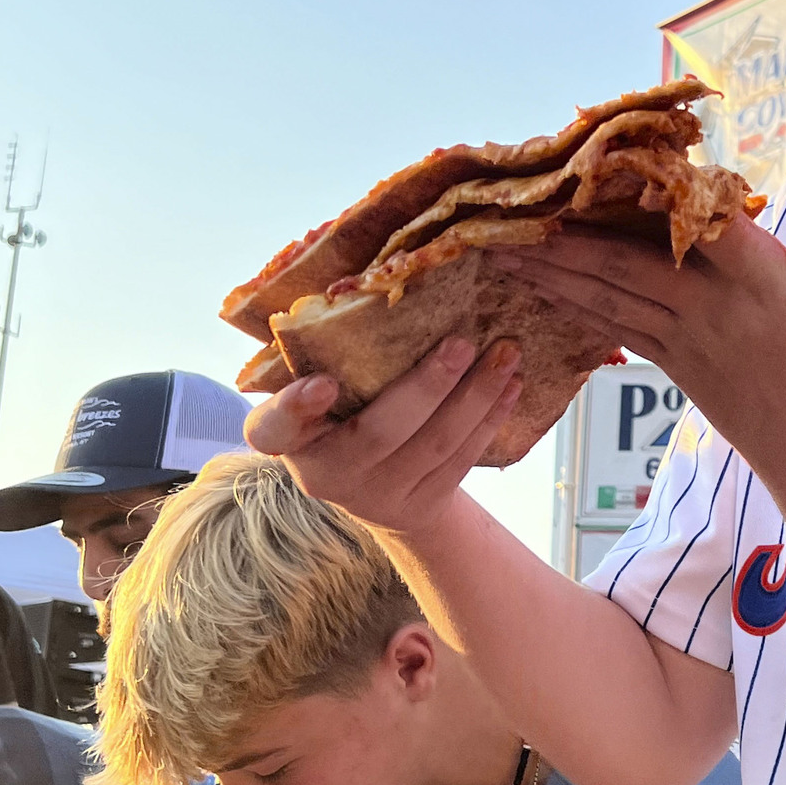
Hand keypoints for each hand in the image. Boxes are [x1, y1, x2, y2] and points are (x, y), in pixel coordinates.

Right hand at [243, 339, 522, 535]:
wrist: (377, 490)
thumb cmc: (341, 416)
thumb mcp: (317, 391)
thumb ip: (328, 353)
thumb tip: (369, 279)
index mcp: (290, 440)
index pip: (274, 429)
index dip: (294, 409)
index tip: (321, 383)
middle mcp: (328, 475)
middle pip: (380, 433)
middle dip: (427, 387)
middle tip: (461, 342)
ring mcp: (377, 496)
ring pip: (434, 445)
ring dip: (475, 397)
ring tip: (505, 353)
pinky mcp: (421, 505)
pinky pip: (461, 460)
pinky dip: (489, 419)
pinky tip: (511, 386)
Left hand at [497, 187, 785, 490]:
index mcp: (759, 286)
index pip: (702, 225)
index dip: (659, 190)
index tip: (612, 160)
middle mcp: (711, 311)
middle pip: (627, 262)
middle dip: (567, 236)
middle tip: (512, 211)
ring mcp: (688, 342)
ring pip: (609, 298)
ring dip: (554, 273)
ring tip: (502, 250)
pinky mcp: (677, 369)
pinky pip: (618, 330)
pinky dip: (578, 307)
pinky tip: (545, 291)